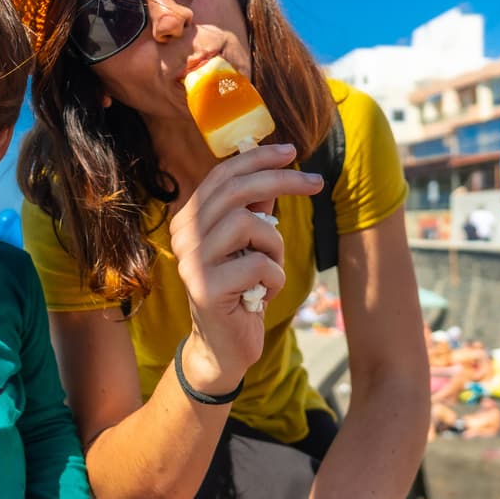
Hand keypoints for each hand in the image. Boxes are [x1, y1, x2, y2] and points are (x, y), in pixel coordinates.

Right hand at [169, 143, 322, 382]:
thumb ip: (251, 209)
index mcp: (189, 219)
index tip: (292, 151)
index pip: (222, 175)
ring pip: (249, 223)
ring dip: (275, 244)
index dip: (258, 158)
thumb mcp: (247, 244)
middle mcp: (183, 235)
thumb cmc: (240, 291)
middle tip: (315, 182)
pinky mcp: (206, 288)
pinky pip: (259, 265)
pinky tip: (263, 295)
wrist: (223, 347)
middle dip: (282, 181)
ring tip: (272, 267)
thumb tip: (273, 170)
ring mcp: (191, 261)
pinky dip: (274, 278)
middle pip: (236, 190)